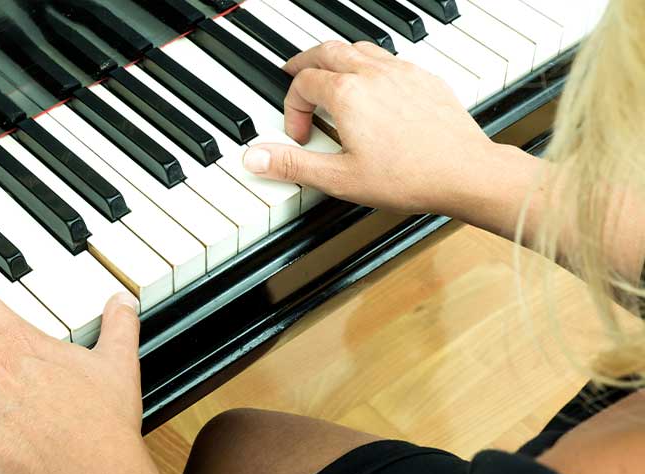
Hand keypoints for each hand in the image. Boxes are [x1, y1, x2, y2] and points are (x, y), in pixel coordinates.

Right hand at [242, 40, 502, 215]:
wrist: (465, 172)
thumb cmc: (409, 177)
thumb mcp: (339, 179)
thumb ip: (292, 165)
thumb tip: (254, 159)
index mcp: (347, 94)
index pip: (303, 83)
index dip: (292, 107)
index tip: (299, 134)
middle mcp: (373, 74)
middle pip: (327, 51)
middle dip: (305, 62)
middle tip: (293, 73)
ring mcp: (402, 73)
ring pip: (359, 48)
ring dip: (337, 59)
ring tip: (329, 75)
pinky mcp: (425, 79)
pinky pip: (389, 59)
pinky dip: (369, 66)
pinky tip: (373, 86)